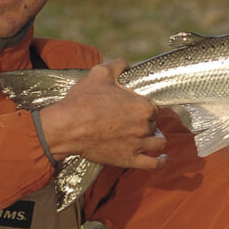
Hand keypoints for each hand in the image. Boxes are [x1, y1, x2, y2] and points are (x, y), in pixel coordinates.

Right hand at [38, 59, 166, 169]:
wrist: (66, 127)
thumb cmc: (83, 101)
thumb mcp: (100, 73)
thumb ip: (118, 65)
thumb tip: (126, 64)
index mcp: (142, 106)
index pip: (153, 106)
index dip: (143, 105)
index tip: (132, 106)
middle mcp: (144, 126)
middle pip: (153, 123)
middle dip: (144, 121)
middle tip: (130, 120)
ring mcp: (137, 145)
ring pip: (158, 142)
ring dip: (154, 138)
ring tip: (147, 136)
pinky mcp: (128, 159)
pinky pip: (153, 164)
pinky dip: (160, 161)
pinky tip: (162, 157)